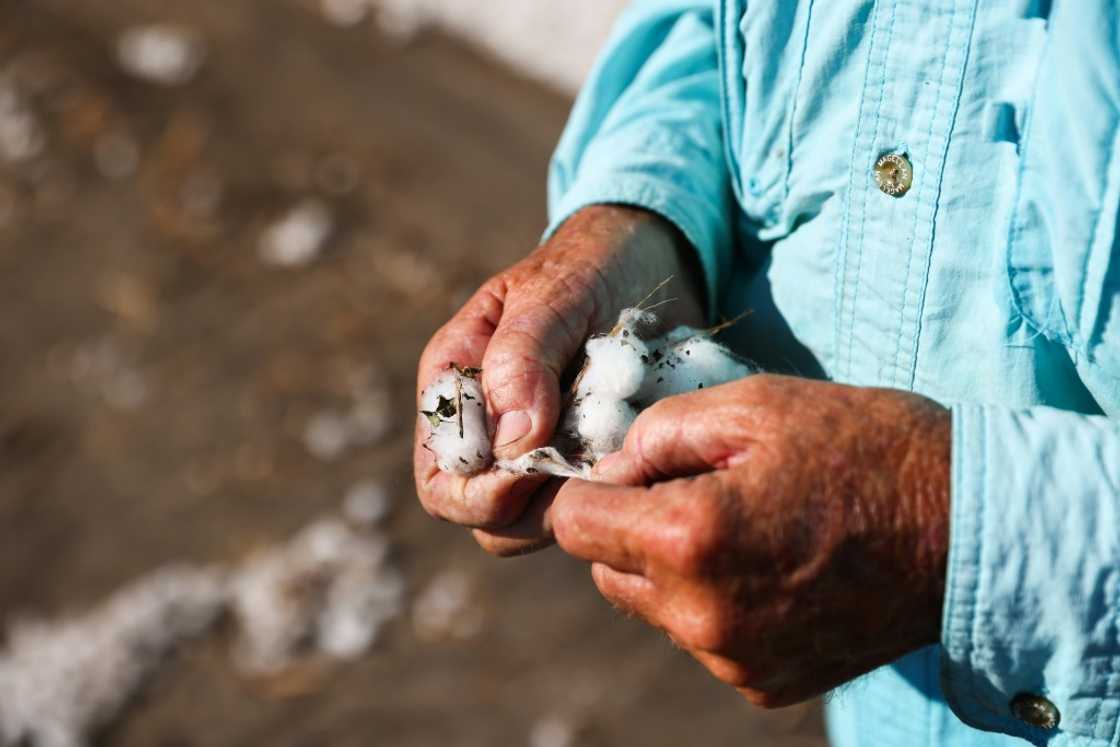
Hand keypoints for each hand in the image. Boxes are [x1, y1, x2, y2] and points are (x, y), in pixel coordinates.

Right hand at [414, 205, 704, 554]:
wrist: (653, 258)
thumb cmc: (589, 264)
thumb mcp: (552, 296)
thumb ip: (521, 362)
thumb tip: (509, 446)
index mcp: (456, 387)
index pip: (442, 480)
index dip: (480, 497)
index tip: (534, 476)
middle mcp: (489, 429)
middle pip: (485, 517)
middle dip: (533, 511)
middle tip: (590, 475)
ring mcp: (540, 450)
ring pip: (536, 522)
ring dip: (576, 505)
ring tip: (618, 461)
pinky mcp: (586, 458)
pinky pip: (585, 502)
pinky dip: (610, 493)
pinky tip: (638, 459)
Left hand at [550, 374, 949, 706]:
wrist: (970, 529)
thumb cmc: (864, 450)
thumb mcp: (754, 405)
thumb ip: (657, 433)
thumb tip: (612, 469)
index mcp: (689, 540)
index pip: (574, 523)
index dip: (595, 486)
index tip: (636, 469)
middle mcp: (702, 616)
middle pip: (606, 571)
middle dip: (631, 527)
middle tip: (699, 488)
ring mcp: (735, 659)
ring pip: (654, 607)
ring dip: (674, 568)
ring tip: (748, 524)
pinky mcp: (766, 683)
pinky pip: (705, 638)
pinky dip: (719, 603)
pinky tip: (775, 565)